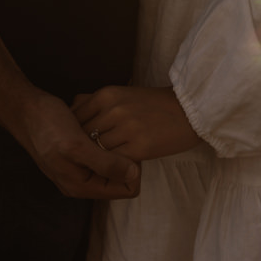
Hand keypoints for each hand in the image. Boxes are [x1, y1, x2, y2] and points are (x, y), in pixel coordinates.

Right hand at [6, 88, 140, 200]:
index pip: (126, 188)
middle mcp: (82, 181)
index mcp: (83, 186)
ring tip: (99, 125)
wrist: (24, 109)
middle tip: (110, 132)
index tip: (122, 145)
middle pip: (120, 176)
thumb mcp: (77, 146)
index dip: (132, 167)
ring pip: (112, 160)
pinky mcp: (78, 153)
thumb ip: (105, 163)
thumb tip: (133, 175)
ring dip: (111, 142)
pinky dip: (102, 135)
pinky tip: (93, 121)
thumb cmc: (47, 126)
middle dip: (121, 154)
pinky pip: (101, 149)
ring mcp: (80, 167)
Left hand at [71, 85, 201, 161]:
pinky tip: (113, 167)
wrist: (188, 111)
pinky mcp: (139, 147)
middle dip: (82, 147)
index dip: (74, 132)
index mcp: (107, 94)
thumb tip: (72, 108)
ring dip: (96, 159)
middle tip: (83, 158)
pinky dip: (111, 166)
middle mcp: (113, 110)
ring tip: (97, 164)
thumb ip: (96, 101)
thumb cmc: (153, 104)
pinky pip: (114, 161)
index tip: (77, 142)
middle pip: (84, 135)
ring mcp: (125, 129)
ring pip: (98, 150)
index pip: (76, 117)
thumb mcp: (122, 94)